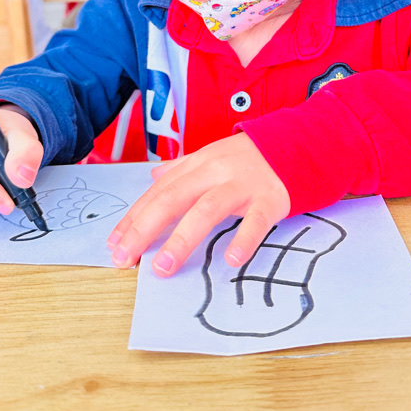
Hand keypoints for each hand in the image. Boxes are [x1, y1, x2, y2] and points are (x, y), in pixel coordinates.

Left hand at [107, 132, 290, 277]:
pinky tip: (230, 260)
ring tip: (163, 267)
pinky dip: (243, 240)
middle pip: (172, 199)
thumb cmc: (247, 157)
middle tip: (126, 259)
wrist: (295, 143)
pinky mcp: (269, 199)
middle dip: (144, 229)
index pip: (158, 192)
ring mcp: (242, 185)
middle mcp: (215, 172)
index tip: (115, 244)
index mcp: (197, 165)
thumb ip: (181, 169)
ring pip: (207, 210)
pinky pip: (256, 221)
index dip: (134, 218)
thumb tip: (152, 178)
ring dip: (182, 239)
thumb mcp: (210, 157)